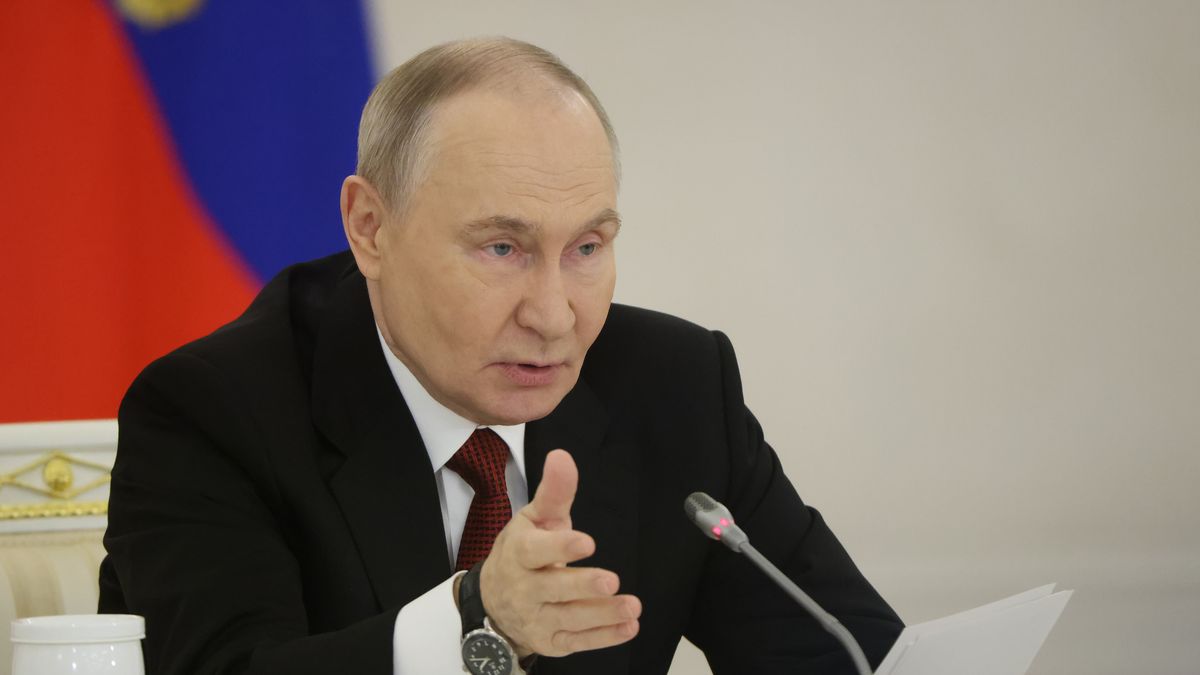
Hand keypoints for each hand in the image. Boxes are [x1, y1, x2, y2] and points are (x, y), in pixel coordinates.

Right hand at [479, 449, 640, 657]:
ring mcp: (537, 617)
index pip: (536, 551)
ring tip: (631, 607)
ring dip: (602, 615)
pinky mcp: (550, 640)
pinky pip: (578, 641)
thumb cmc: (523, 552)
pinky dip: (604, 637)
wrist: (494, 599)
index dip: (560, 547)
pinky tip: (628, 627)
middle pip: (554, 588)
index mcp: (520, 553)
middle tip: (611, 581)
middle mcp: (525, 588)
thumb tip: (562, 456)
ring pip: (569, 618)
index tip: (587, 543)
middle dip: (582, 586)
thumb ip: (554, 492)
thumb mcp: (535, 519)